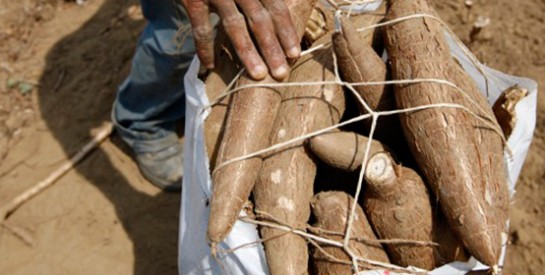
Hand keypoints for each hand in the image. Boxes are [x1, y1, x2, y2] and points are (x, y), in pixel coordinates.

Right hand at [181, 0, 300, 79]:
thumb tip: (280, 11)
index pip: (276, 6)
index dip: (286, 30)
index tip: (295, 54)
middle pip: (259, 20)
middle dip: (272, 48)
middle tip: (281, 73)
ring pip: (235, 26)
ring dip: (248, 53)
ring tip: (258, 75)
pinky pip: (201, 28)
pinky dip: (205, 48)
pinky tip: (211, 66)